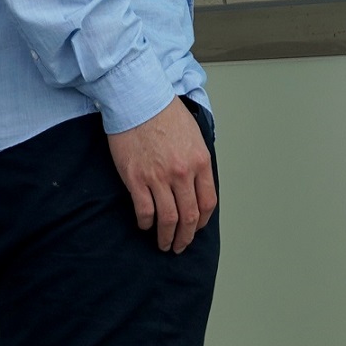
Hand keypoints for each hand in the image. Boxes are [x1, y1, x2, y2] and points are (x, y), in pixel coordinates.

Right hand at [104, 98, 215, 253]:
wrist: (138, 100)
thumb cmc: (165, 113)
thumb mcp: (193, 134)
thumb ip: (197, 160)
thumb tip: (197, 183)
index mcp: (200, 161)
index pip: (208, 202)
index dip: (203, 221)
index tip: (197, 227)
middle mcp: (182, 173)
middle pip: (189, 216)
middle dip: (186, 236)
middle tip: (180, 245)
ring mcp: (159, 178)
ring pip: (168, 219)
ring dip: (167, 237)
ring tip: (164, 244)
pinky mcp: (137, 180)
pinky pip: (145, 211)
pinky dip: (146, 224)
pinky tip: (146, 225)